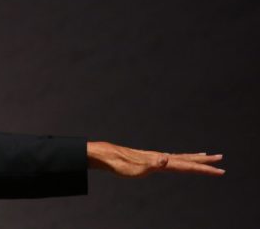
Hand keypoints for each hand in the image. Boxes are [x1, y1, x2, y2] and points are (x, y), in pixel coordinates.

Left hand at [87, 141, 224, 176]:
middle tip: (221, 159)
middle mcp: (160, 157)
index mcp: (161, 161)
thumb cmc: (120, 164)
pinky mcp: (149, 159)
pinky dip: (180, 159)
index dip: (204, 169)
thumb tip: (166, 159)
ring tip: (205, 157)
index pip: (187, 165)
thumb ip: (152, 164)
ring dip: (194, 158)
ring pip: (179, 157)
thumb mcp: (136, 168)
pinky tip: (177, 159)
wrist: (106, 155)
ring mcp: (155, 157)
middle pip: (186, 159)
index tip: (220, 171)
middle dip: (204, 161)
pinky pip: (170, 159)